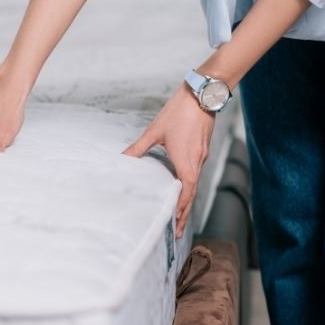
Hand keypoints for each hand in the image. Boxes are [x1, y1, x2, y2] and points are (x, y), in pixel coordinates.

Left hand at [122, 83, 213, 237]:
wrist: (203, 95)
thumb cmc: (180, 112)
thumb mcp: (155, 131)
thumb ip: (138, 148)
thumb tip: (122, 159)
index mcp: (186, 162)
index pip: (186, 194)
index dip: (181, 212)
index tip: (177, 227)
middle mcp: (197, 162)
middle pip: (191, 193)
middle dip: (184, 212)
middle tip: (178, 229)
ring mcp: (201, 155)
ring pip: (194, 183)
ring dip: (187, 199)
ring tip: (178, 212)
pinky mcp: (202, 148)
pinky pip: (196, 171)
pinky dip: (189, 184)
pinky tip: (181, 184)